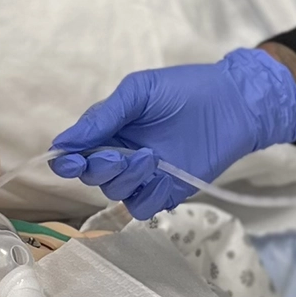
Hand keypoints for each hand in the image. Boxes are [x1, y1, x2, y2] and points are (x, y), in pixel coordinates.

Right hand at [47, 48, 295, 218]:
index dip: (68, 161)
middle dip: (100, 168)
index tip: (71, 162)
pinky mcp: (167, 191)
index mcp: (109, 129)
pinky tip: (165, 177)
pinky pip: (144, 206)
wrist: (233, 103)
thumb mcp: (138, 92)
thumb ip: (102, 117)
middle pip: (92, 176)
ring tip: (151, 158)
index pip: (76, 152)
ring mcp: (144, 175)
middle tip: (122, 155)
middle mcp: (121, 155)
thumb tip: (62, 144)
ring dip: (127, 179)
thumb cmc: (184, 90)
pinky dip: (149, 196)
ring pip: (116, 192)